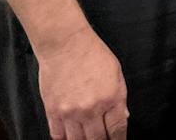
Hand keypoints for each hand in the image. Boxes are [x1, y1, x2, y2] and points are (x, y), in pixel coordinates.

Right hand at [37, 24, 128, 139]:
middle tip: (102, 139)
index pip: (117, 130)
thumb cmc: (93, 54)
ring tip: (87, 138)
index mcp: (111, 98)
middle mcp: (91, 109)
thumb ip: (119, 99)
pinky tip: (70, 138)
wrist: (65, 45)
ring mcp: (70, 113)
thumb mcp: (116, 73)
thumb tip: (123, 117)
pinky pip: (58, 136)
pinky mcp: (53, 112)